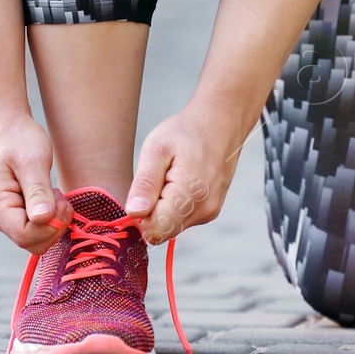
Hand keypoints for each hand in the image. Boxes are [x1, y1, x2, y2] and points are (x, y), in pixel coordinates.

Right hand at [0, 114, 74, 253]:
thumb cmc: (18, 138)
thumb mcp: (32, 160)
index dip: (49, 227)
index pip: (25, 236)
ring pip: (32, 238)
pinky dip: (46, 218)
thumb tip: (42, 219)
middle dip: (52, 226)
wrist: (4, 126)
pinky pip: (31, 229)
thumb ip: (38, 191)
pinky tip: (46, 196)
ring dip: (51, 221)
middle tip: (59, 198)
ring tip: (51, 193)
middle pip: (30, 242)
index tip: (60, 202)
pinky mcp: (8, 213)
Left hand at [126, 105, 246, 244]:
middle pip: (163, 231)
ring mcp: (209, 212)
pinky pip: (183, 219)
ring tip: (170, 177)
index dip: (140, 216)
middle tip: (157, 180)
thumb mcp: (156, 150)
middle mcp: (203, 210)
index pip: (154, 230)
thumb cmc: (187, 131)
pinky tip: (179, 182)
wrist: (221, 122)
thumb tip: (133, 213)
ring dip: (163, 209)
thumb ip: (145, 184)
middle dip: (152, 213)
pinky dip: (175, 206)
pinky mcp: (211, 210)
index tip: (144, 191)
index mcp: (188, 196)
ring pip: (172, 226)